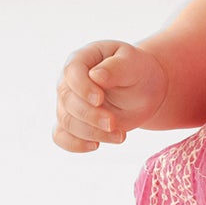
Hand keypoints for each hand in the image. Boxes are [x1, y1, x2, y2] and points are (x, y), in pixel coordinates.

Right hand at [52, 40, 167, 152]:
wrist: (144, 91)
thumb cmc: (137, 71)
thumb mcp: (134, 64)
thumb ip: (116, 67)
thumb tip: (95, 75)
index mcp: (83, 59)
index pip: (71, 71)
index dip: (82, 87)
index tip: (100, 99)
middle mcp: (69, 81)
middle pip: (67, 100)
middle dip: (90, 115)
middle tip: (113, 123)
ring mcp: (68, 103)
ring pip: (66, 122)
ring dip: (91, 132)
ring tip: (120, 136)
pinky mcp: (72, 122)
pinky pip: (61, 136)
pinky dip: (75, 145)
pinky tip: (96, 145)